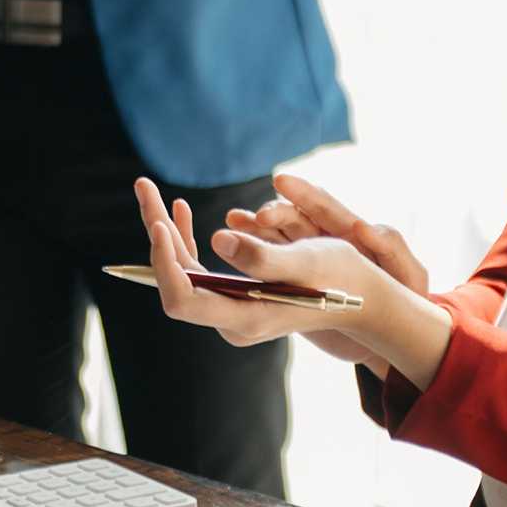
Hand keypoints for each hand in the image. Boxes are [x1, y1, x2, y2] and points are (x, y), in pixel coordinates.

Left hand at [135, 178, 371, 348]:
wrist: (364, 298)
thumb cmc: (341, 277)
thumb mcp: (307, 261)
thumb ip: (262, 256)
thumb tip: (216, 240)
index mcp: (243, 318)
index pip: (182, 298)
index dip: (164, 262)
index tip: (159, 222)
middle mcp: (229, 320)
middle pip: (175, 280)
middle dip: (157, 231)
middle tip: (143, 186)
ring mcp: (230, 311)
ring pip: (182, 272)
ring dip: (166, 231)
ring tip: (150, 190)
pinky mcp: (234, 297)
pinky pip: (197, 270)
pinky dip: (186, 240)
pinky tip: (181, 210)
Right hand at [229, 173, 427, 296]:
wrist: (392, 337)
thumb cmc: (405, 302)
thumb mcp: (408, 276)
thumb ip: (391, 248)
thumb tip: (363, 225)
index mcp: (353, 234)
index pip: (326, 208)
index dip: (304, 194)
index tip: (281, 181)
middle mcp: (327, 242)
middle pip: (295, 221)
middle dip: (274, 214)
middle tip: (257, 218)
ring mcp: (308, 263)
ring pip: (277, 239)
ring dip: (254, 228)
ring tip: (232, 221)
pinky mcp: (294, 286)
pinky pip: (268, 266)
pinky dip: (249, 254)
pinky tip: (230, 248)